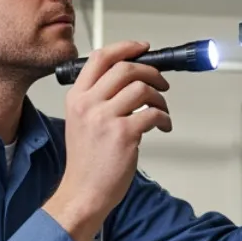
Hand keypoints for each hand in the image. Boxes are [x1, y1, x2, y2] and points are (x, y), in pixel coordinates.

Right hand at [43, 41, 172, 240]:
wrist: (84, 192)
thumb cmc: (86, 161)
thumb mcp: (81, 121)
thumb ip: (98, 98)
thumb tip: (130, 80)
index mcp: (77, 97)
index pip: (101, 58)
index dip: (126, 48)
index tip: (143, 48)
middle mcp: (88, 104)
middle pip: (126, 69)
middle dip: (151, 72)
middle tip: (161, 84)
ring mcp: (105, 118)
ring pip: (142, 88)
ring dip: (160, 97)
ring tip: (161, 109)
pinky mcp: (123, 134)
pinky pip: (153, 114)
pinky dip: (164, 118)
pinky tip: (163, 126)